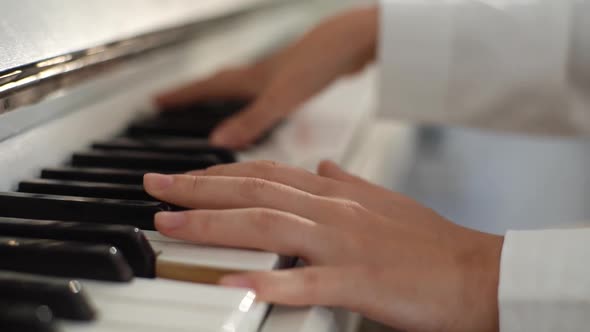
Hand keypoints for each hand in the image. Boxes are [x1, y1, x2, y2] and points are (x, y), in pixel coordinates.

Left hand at [144, 161, 502, 331]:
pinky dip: (269, 282)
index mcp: (338, 194)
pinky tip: (234, 283)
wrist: (475, 272)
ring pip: (271, 225)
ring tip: (172, 227)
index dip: (221, 174)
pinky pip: (309, 281)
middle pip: (257, 191)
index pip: (267, 174)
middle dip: (200, 190)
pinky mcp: (362, 281)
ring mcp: (346, 244)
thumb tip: (323, 165)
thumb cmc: (428, 242)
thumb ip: (349, 181)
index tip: (185, 177)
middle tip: (156, 190)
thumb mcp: (384, 201)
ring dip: (217, 224)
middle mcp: (335, 210)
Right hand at [155, 7, 377, 148]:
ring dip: (221, 97)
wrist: (354, 41)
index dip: (180, 95)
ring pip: (239, 87)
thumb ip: (252, 122)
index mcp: (250, 78)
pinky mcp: (297, 80)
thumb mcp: (281, 99)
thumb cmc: (319, 63)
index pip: (206, 87)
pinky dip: (253, 101)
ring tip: (210, 107)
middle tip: (172, 102)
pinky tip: (262, 107)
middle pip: (217, 84)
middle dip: (193, 94)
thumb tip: (219, 141)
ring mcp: (277, 76)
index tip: (155, 101)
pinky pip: (263, 91)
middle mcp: (259, 75)